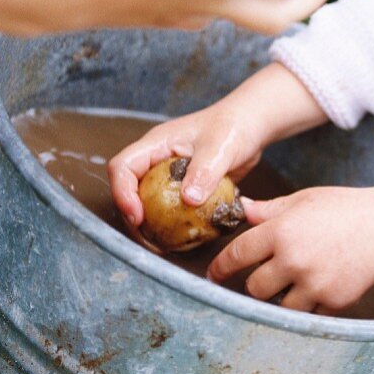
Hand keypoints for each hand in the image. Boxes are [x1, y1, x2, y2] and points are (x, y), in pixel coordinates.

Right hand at [108, 63, 326, 225]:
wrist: (250, 127)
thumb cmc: (234, 127)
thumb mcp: (220, 147)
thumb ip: (205, 171)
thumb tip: (189, 199)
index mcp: (156, 145)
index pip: (123, 167)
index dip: (123, 193)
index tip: (138, 216)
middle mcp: (156, 160)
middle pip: (129, 190)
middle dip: (133, 216)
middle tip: (150, 240)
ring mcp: (167, 174)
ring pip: (147, 202)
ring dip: (151, 225)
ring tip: (162, 246)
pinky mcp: (182, 187)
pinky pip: (168, 208)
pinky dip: (171, 224)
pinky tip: (182, 240)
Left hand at [207, 180, 373, 311]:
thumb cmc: (346, 208)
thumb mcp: (305, 200)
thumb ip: (270, 210)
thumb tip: (241, 210)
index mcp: (282, 231)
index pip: (237, 255)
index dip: (220, 268)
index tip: (214, 275)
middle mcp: (293, 259)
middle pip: (254, 287)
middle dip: (257, 282)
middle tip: (268, 275)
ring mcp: (313, 283)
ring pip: (279, 304)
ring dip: (281, 297)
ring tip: (295, 282)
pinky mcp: (332, 301)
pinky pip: (307, 312)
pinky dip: (307, 304)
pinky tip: (317, 287)